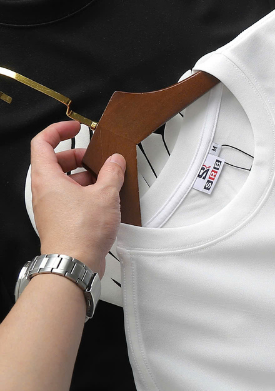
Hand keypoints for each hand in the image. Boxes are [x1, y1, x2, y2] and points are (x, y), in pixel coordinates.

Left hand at [31, 121, 125, 276]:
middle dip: (78, 156)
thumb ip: (112, 173)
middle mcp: (44, 191)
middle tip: (98, 159)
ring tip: (107, 181)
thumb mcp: (104, 195)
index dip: (58, 130)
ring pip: (64, 181)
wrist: (74, 263)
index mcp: (47, 178)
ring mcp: (50, 206)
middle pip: (55, 162)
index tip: (75, 127)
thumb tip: (115, 162)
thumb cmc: (80, 232)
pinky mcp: (60, 220)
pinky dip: (85, 194)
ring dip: (85, 177)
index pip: (42, 143)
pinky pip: (70, 198)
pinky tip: (104, 200)